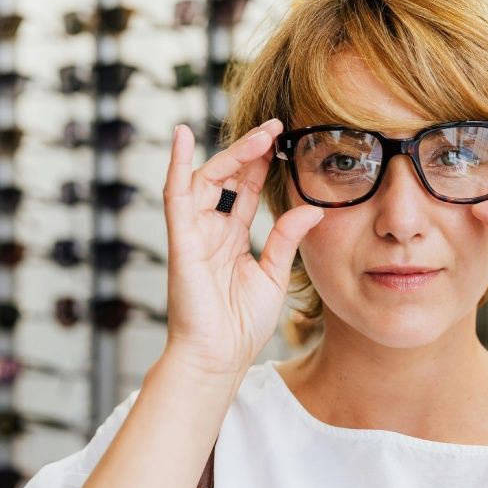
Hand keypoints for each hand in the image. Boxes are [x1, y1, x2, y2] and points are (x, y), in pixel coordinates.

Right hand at [161, 119, 324, 377]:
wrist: (219, 359)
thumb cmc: (241, 325)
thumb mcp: (273, 273)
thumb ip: (287, 238)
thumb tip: (311, 208)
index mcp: (231, 239)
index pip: (246, 190)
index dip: (262, 164)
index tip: (283, 139)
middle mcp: (210, 231)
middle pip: (227, 178)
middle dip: (250, 151)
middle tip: (275, 127)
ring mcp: (193, 234)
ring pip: (207, 180)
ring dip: (232, 154)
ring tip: (260, 135)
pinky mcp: (181, 241)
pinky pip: (176, 196)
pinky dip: (177, 165)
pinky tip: (182, 136)